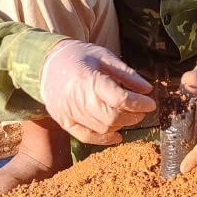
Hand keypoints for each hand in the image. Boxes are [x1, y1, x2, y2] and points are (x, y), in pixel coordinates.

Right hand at [39, 40, 155, 144]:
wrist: (45, 63)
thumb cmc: (77, 56)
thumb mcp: (103, 56)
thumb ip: (126, 74)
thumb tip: (147, 89)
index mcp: (89, 79)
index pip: (121, 99)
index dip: (140, 104)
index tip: (150, 103)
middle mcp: (78, 99)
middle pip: (113, 117)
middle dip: (133, 116)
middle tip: (140, 110)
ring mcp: (69, 112)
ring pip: (102, 128)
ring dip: (121, 125)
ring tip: (127, 116)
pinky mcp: (64, 121)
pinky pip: (87, 136)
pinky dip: (104, 139)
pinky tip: (117, 136)